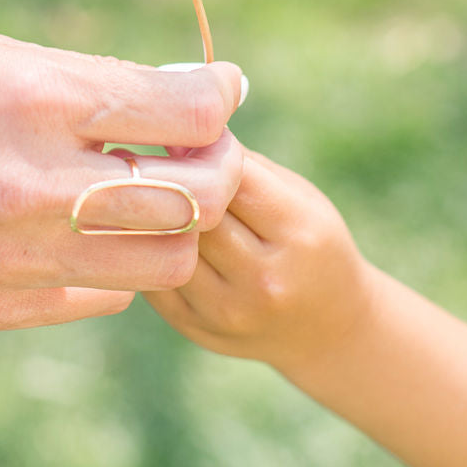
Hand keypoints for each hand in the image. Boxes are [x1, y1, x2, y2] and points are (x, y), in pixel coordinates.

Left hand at [146, 149, 373, 372]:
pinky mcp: (194, 327)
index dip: (203, 154)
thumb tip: (179, 137)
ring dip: (151, 215)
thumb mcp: (300, 199)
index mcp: (298, 235)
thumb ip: (245, 167)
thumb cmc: (309, 245)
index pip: (232, 180)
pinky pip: (152, 276)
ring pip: (166, 244)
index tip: (184, 138)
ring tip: (139, 190)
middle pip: (195, 213)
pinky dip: (146, 249)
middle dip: (172, 182)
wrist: (327, 330)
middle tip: (145, 158)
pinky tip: (146, 230)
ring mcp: (227, 310)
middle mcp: (264, 279)